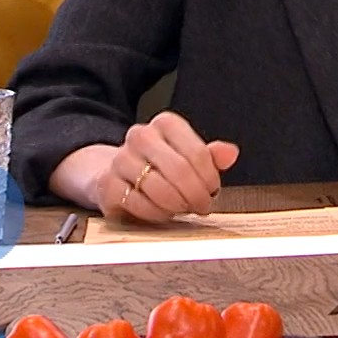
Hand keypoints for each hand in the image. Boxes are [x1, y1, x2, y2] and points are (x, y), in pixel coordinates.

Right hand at [57, 111, 238, 223]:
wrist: (115, 173)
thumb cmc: (160, 165)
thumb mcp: (188, 156)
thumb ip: (211, 156)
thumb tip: (230, 153)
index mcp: (166, 123)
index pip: (197, 152)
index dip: (210, 178)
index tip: (213, 191)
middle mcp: (140, 136)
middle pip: (179, 170)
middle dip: (196, 194)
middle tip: (202, 206)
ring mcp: (120, 159)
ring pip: (159, 188)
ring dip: (177, 205)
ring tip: (183, 209)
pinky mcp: (107, 184)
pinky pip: (139, 204)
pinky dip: (156, 213)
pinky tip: (163, 213)